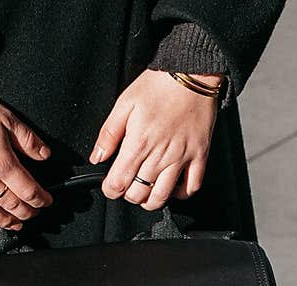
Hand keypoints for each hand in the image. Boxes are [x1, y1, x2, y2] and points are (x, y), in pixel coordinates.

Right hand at [0, 50, 51, 230]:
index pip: (28, 190)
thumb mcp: (6, 116)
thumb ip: (27, 139)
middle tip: (32, 214)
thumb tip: (44, 155)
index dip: (41, 199)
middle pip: (10, 204)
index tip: (46, 201)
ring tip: (11, 224)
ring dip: (2, 221)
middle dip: (26, 213)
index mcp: (1, 163)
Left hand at [90, 69, 219, 209]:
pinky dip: (180, 193)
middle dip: (128, 194)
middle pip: (139, 195)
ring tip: (146, 190)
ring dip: (150, 200)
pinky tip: (172, 185)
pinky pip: (191, 188)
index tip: (111, 184)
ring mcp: (181, 158)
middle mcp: (160, 156)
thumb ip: (108, 134)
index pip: (118, 184)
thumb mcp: (125, 103)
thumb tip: (97, 157)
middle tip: (129, 183)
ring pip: (162, 197)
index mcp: (139, 143)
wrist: (192, 73)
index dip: (110, 189)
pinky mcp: (199, 156)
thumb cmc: (159, 85)